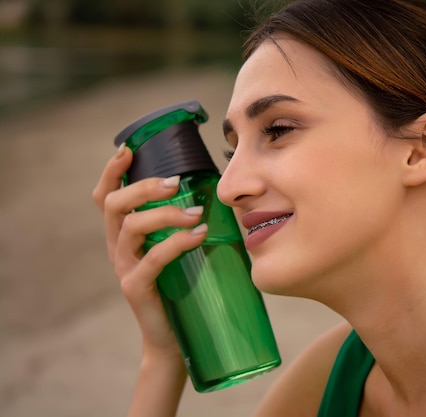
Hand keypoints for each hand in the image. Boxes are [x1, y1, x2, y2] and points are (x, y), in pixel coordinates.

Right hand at [92, 144, 207, 357]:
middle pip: (114, 205)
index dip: (112, 172)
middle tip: (174, 184)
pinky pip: (153, 258)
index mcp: (124, 236)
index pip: (107, 197)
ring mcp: (124, 268)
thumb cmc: (181, 289)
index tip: (128, 148)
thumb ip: (181, 226)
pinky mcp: (136, 288)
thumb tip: (210, 194)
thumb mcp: (177, 251)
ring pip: (131, 227)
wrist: (174, 339)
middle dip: (142, 187)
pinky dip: (177, 242)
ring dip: (165, 213)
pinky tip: (199, 235)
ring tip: (196, 213)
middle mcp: (117, 248)